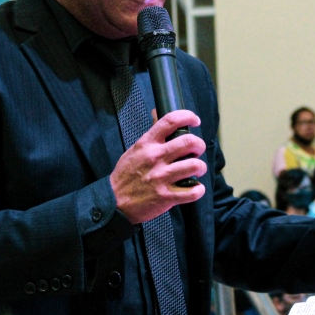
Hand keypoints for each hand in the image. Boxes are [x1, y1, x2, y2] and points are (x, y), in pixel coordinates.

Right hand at [110, 109, 206, 223]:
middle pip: (189, 142)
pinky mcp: (166, 196)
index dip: (187, 116)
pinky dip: (198, 190)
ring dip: (201, 167)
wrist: (114, 202)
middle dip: (199, 145)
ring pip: (195, 166)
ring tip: (197, 170)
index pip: (170, 120)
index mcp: (147, 144)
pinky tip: (194, 188)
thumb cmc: (125, 175)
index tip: (195, 120)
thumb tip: (157, 112)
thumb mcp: (135, 149)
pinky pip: (192, 191)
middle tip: (197, 150)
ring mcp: (162, 177)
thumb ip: (151, 134)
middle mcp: (156, 158)